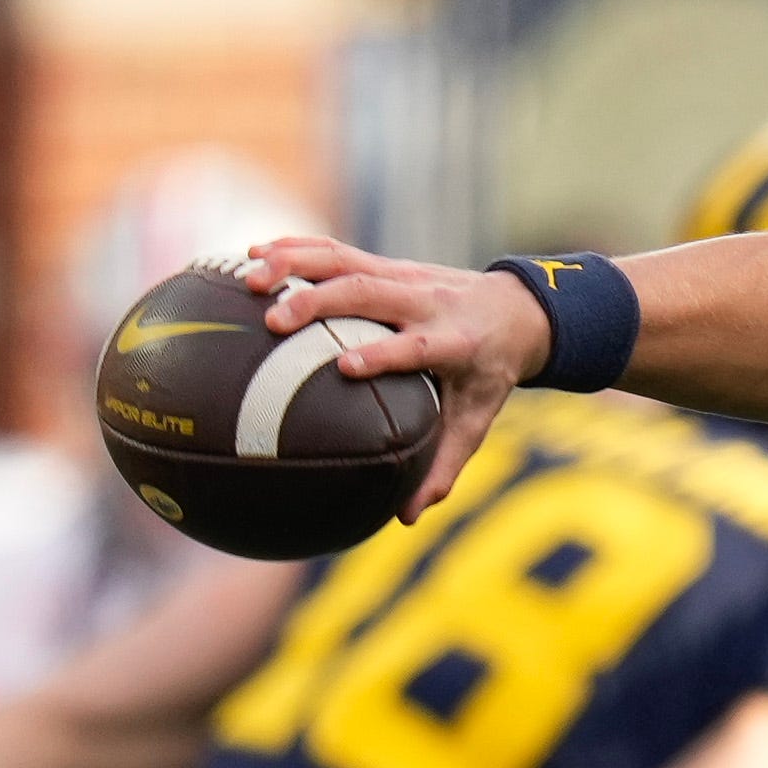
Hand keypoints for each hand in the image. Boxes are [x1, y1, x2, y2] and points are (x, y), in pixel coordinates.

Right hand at [246, 239, 550, 519]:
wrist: (517, 311)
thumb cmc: (489, 374)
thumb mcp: (476, 419)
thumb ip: (444, 466)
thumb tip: (407, 518)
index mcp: (453, 341)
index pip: (417, 345)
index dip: (384, 353)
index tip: (346, 367)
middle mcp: (426, 302)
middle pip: (371, 292)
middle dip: (321, 302)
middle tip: (272, 322)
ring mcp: (404, 276)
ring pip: (347, 261)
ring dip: (297, 266)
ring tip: (250, 280)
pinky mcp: (386, 264)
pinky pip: (336, 251)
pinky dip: (295, 249)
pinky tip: (252, 255)